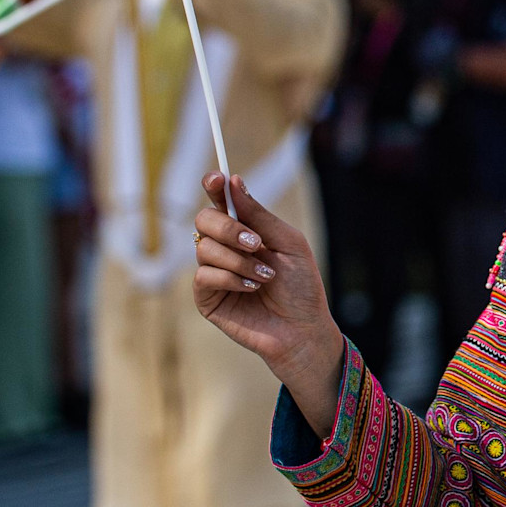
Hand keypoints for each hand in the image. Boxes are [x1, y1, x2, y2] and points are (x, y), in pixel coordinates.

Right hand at [193, 172, 345, 434]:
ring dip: (239, 259)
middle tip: (256, 242)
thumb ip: (259, 215)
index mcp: (245, 230)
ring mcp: (213, 271)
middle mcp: (224, 248)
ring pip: (203, 248)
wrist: (302, 327)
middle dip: (229, 228)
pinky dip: (232, 278)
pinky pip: (204, 275)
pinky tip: (253, 288)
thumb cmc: (300, 286)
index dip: (214, 187)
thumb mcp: (288, 243)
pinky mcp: (206, 297)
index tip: (217, 179)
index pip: (221, 202)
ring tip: (266, 275)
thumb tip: (233, 182)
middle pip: (203, 220)